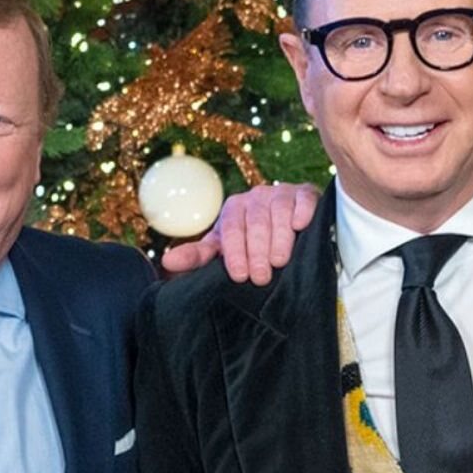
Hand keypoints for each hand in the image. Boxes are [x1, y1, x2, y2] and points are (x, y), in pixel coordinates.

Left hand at [159, 182, 320, 285]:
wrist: (288, 225)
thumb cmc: (251, 243)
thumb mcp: (223, 249)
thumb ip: (198, 256)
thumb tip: (167, 263)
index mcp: (233, 209)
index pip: (230, 229)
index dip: (234, 253)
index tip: (240, 276)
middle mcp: (255, 198)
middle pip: (254, 222)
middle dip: (257, 252)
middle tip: (261, 278)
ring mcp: (281, 194)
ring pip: (278, 212)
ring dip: (279, 238)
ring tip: (280, 262)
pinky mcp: (305, 194)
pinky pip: (304, 199)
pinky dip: (302, 212)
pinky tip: (301, 226)